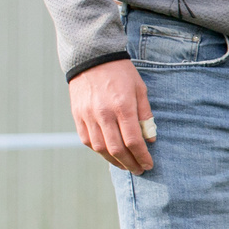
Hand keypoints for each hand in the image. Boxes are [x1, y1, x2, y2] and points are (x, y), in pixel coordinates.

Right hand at [71, 57, 154, 173]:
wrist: (92, 58)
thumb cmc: (122, 73)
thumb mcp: (140, 89)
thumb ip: (145, 115)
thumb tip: (150, 139)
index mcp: (122, 106)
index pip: (133, 140)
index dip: (142, 156)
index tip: (149, 164)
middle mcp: (103, 114)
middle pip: (117, 149)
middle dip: (130, 163)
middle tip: (139, 170)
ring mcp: (88, 116)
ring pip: (100, 148)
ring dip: (114, 161)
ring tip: (125, 165)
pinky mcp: (77, 116)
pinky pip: (87, 140)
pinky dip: (99, 151)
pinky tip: (109, 154)